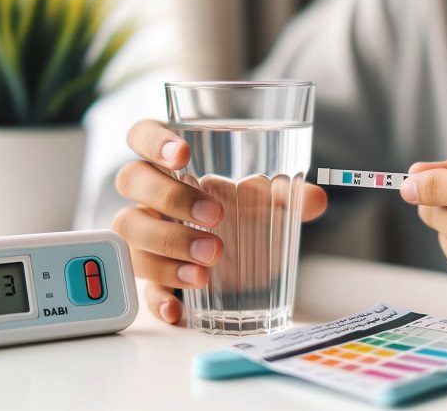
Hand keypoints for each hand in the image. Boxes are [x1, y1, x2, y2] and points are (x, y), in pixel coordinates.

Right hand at [112, 120, 326, 323]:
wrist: (242, 258)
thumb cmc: (242, 213)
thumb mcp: (266, 201)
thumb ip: (288, 196)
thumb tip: (315, 199)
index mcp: (171, 162)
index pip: (141, 135)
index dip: (153, 140)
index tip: (183, 154)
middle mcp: (149, 194)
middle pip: (133, 180)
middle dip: (170, 197)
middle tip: (214, 217)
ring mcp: (145, 234)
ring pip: (131, 231)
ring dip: (166, 247)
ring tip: (207, 267)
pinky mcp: (150, 275)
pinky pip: (139, 285)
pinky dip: (156, 298)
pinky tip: (178, 309)